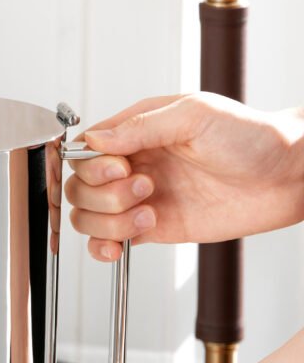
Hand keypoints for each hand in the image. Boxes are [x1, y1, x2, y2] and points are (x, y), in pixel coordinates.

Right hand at [65, 93, 303, 261]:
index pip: (85, 151)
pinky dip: (103, 248)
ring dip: (110, 222)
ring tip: (148, 214)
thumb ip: (141, 126)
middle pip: (80, 187)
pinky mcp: (149, 229)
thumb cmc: (252, 138)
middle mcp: (132, 165)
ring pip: (88, 217)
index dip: (94, 166)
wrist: (285, 178)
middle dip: (105, 195)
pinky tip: (120, 245)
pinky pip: (106, 242)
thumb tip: (95, 139)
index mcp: (136, 132)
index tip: (123, 168)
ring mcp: (138, 199)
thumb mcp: (194, 115)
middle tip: (146, 188)